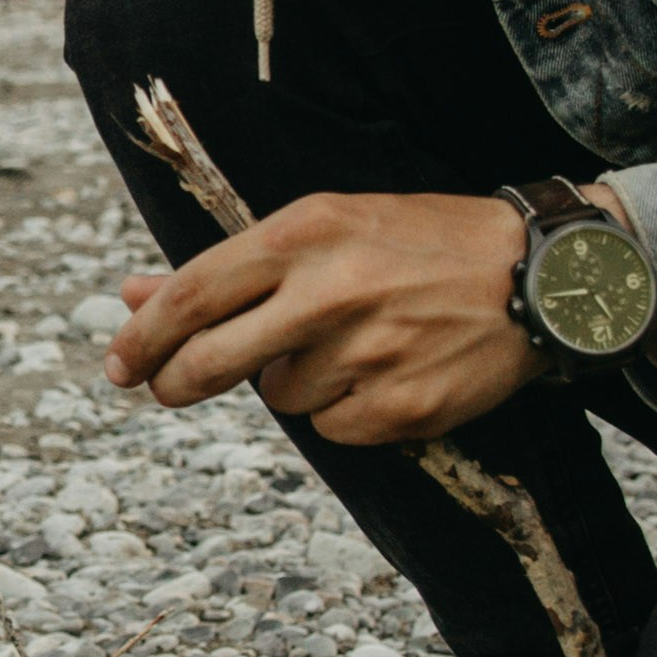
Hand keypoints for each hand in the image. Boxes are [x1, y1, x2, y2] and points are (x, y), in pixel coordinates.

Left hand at [106, 189, 532, 445]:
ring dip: (296, 381)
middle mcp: (330, 291)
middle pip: (212, 361)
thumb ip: (228, 268)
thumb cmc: (419, 243)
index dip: (143, 337)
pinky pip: (335, 428)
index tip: (117, 363)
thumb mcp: (325, 228)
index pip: (193, 294)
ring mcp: (367, 353)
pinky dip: (348, 411)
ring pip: (281, 397)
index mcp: (305, 232)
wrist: (539, 275)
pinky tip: (387, 373)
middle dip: (177, 381)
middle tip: (169, 387)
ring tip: (355, 342)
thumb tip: (132, 294)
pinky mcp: (400, 406)